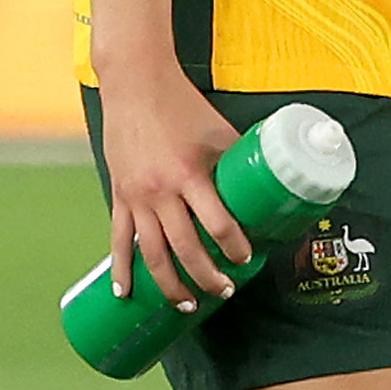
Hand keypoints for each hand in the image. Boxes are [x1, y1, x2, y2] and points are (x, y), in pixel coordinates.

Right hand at [98, 74, 250, 308]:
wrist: (136, 84)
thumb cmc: (184, 106)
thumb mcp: (220, 132)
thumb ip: (239, 161)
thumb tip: (272, 186)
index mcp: (191, 174)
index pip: (218, 224)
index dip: (235, 248)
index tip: (247, 260)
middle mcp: (162, 190)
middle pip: (186, 248)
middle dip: (206, 277)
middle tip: (223, 292)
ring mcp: (137, 196)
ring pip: (152, 253)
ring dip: (169, 285)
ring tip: (185, 305)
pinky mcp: (120, 194)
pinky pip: (119, 239)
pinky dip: (122, 268)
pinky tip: (124, 293)